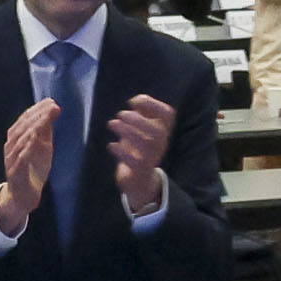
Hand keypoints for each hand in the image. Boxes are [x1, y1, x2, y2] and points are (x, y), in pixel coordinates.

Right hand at [0, 96, 60, 235]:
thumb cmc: (32, 170)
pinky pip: (19, 159)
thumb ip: (45, 132)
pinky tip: (35, 139)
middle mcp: (11, 148)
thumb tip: (52, 112)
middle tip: (51, 106)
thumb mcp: (42, 148)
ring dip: (33, 128)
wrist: (23, 196)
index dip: (37, 110)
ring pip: (19, 141)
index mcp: (16, 140)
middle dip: (37, 115)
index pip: (25, 121)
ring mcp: (11, 160)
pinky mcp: (15, 173)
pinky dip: (26, 148)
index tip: (51, 101)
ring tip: (45, 118)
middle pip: (21, 128)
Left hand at [105, 90, 177, 215]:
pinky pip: (134, 162)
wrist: (140, 180)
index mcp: (162, 131)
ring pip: (146, 145)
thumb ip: (140, 113)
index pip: (168, 115)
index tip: (134, 101)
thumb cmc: (139, 148)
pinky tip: (111, 145)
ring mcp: (151, 158)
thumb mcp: (141, 130)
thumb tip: (135, 101)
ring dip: (127, 131)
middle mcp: (160, 144)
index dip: (153, 105)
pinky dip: (121, 152)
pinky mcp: (139, 171)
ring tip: (112, 124)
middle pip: (157, 132)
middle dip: (138, 120)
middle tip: (121, 114)